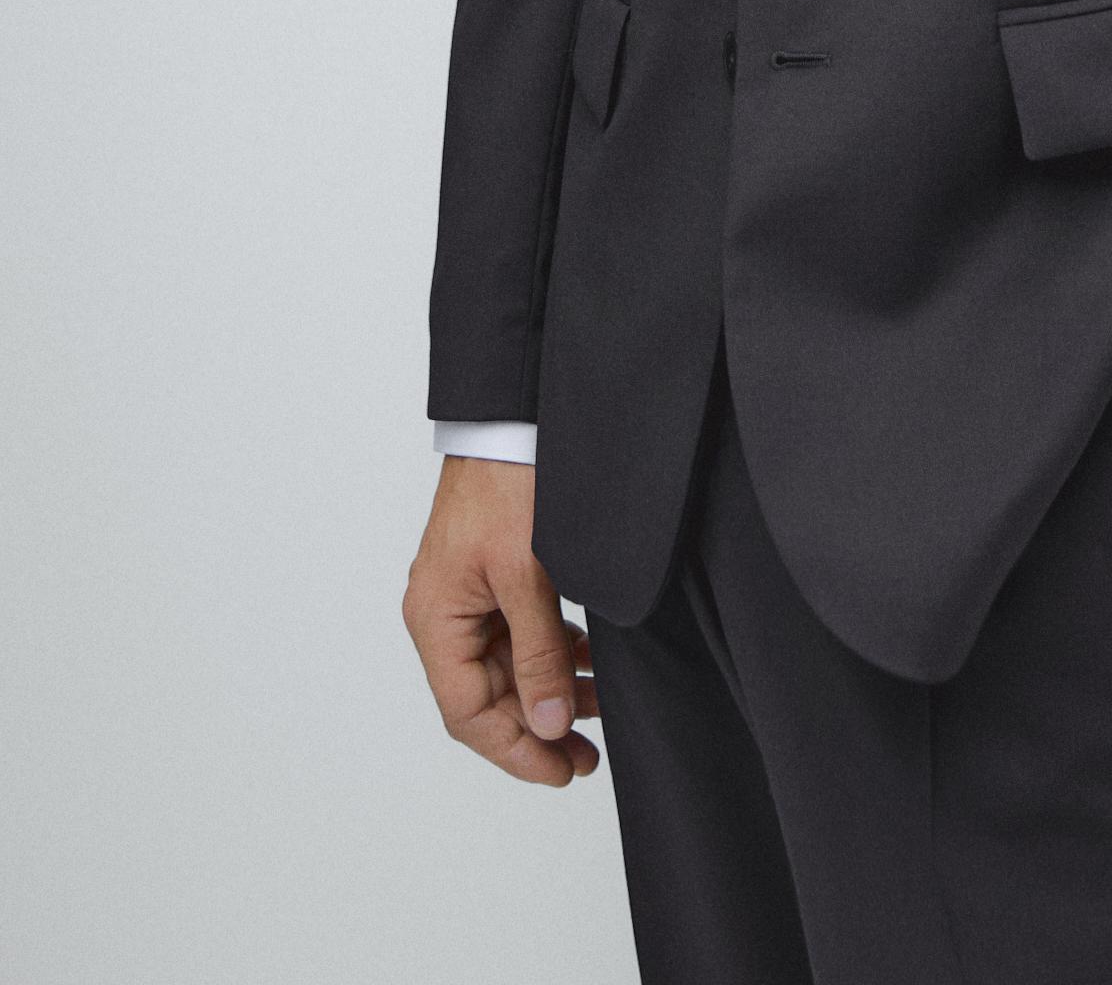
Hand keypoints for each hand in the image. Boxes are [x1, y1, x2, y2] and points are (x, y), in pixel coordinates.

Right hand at [403, 457, 599, 785]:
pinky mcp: (493, 575)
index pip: (469, 713)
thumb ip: (540, 655)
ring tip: (601, 710)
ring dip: (551, 691)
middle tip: (588, 756)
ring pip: (507, 668)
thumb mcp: (528, 575)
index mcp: (435, 620)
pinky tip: (589, 659)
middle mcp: (443, 614)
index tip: (564, 770)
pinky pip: (518, 633)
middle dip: (539, 727)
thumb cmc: (509, 483)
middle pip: (487, 697)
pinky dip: (552, 652)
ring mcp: (467, 595)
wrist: (513, 416)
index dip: (516, 750)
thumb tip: (550, 725)